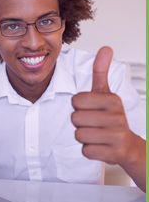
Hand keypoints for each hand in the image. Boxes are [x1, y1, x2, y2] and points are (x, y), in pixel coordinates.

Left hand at [71, 46, 132, 164]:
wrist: (127, 144)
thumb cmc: (110, 116)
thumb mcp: (105, 93)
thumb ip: (101, 72)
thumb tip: (105, 48)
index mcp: (112, 100)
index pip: (76, 101)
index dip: (79, 106)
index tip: (90, 109)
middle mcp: (117, 117)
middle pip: (75, 118)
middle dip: (79, 122)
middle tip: (93, 123)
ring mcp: (117, 136)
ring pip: (79, 135)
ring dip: (83, 136)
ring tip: (96, 133)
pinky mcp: (114, 153)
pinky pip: (85, 151)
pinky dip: (89, 150)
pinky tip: (99, 145)